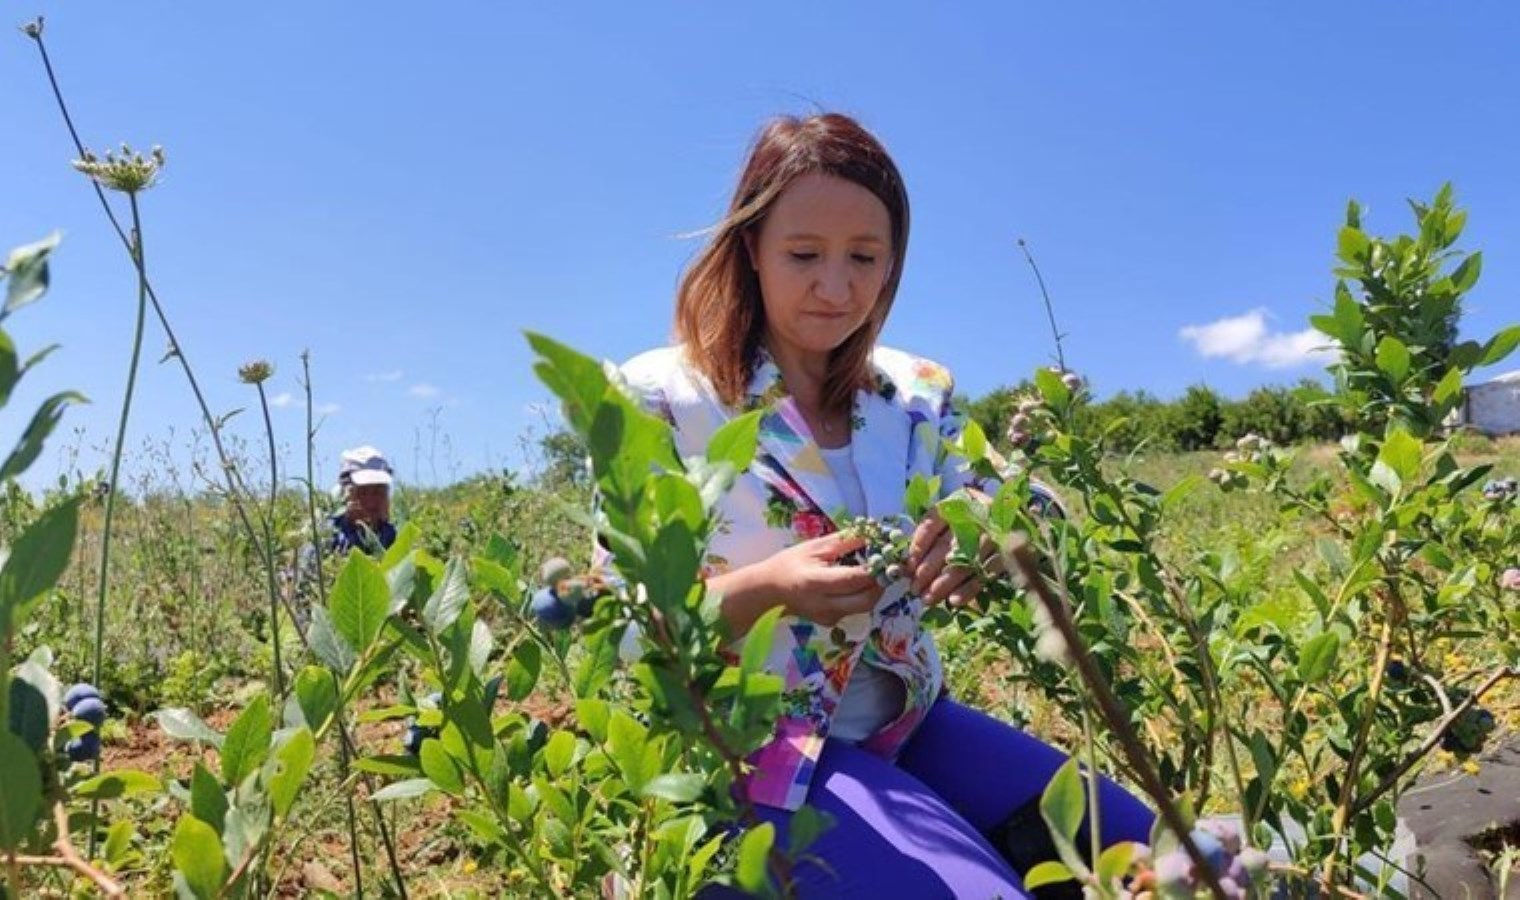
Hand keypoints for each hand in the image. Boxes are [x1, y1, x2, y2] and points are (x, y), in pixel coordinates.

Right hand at [764, 532, 882, 626]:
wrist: (771, 588)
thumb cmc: (791, 562)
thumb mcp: (816, 547)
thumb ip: (845, 541)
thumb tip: (874, 533)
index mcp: (815, 582)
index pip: (854, 579)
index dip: (874, 569)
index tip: (887, 556)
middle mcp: (823, 605)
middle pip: (865, 600)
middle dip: (880, 584)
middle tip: (885, 566)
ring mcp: (827, 617)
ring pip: (863, 606)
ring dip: (873, 590)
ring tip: (872, 572)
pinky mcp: (831, 622)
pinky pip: (854, 609)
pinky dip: (861, 595)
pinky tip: (855, 583)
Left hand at [905, 502, 1003, 607]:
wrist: (1016, 525)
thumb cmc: (973, 524)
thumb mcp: (951, 521)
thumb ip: (930, 536)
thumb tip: (907, 566)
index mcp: (960, 500)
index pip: (932, 522)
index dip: (918, 545)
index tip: (908, 566)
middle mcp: (979, 512)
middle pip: (947, 545)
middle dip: (927, 570)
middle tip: (915, 589)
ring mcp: (996, 532)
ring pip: (963, 562)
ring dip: (944, 584)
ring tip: (929, 599)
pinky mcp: (1008, 552)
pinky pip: (984, 573)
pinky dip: (968, 588)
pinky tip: (953, 600)